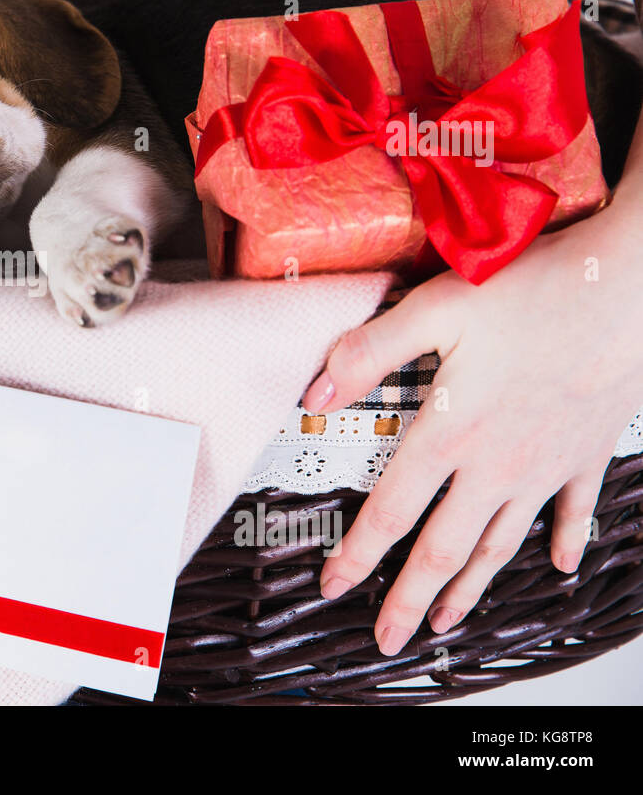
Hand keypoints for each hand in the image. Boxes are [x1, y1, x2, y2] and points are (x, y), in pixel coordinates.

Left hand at [303, 203, 642, 655]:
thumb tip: (316, 394)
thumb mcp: (436, 310)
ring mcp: (546, 466)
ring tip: (448, 621)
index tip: (333, 586)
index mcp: (451, 434)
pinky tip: (561, 565)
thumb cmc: (536, 290)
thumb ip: (369, 352)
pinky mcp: (586, 454)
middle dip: (410, 599)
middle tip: (390, 639)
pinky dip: (563, 541)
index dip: (358, 556)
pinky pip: (573, 512)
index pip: (391, 512)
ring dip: (471, 588)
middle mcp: (497, 465)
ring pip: (502, 544)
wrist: (628, 287)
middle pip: (443, 549)